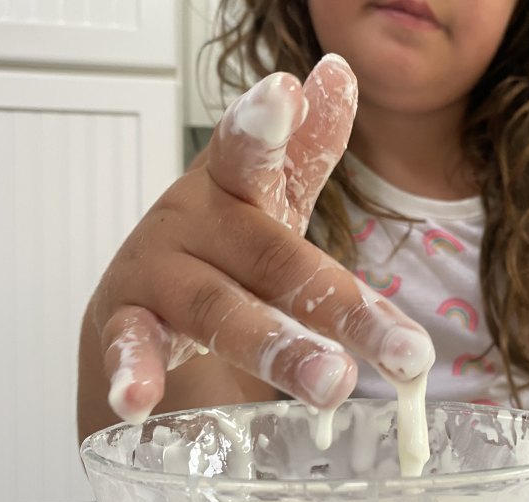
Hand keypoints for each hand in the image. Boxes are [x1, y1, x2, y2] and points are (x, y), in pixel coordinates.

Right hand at [86, 55, 432, 425]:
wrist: (142, 294)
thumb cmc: (222, 246)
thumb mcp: (268, 196)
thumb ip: (304, 147)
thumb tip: (337, 74)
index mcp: (234, 189)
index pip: (254, 154)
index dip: (270, 126)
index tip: (292, 90)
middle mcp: (195, 224)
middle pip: (271, 259)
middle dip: (339, 304)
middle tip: (403, 350)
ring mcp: (158, 275)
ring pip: (217, 310)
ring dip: (277, 346)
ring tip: (332, 382)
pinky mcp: (125, 324)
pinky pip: (131, 349)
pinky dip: (133, 373)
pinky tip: (136, 399)